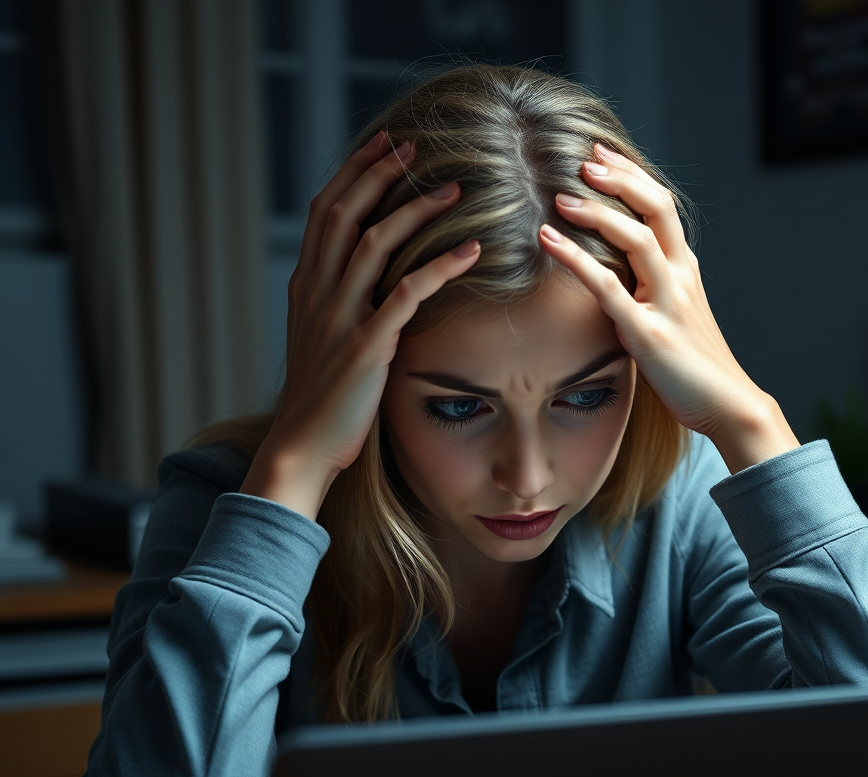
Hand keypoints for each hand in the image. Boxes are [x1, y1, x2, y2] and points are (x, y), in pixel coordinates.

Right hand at [241, 131, 480, 518]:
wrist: (302, 447)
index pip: (324, 213)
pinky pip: (405, 295)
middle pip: (344, 213)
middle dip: (380, 173)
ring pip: (373, 244)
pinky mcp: (366, 347)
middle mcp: (317, 293)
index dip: (354, 172)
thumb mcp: (321, 341)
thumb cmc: (321, 400)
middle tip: (416, 145)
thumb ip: (339, 305)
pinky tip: (472, 252)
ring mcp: (339, 318)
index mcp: (305, 287)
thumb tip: (370, 280)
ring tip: (454, 188)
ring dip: (415, 210)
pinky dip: (440, 268)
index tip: (383, 145)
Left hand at [537, 143, 797, 473]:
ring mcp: (667, 303)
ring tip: (561, 196)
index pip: (662, 206)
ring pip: (637, 240)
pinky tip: (548, 241)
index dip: (631, 175)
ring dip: (598, 212)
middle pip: (656, 208)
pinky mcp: (649, 334)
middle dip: (620, 178)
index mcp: (685, 270)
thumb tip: (615, 276)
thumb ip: (651, 291)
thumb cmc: (695, 367)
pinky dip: (575, 259)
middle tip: (583, 157)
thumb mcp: (675, 317)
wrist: (727, 405)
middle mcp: (681, 277)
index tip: (600, 153)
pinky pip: (608, 289)